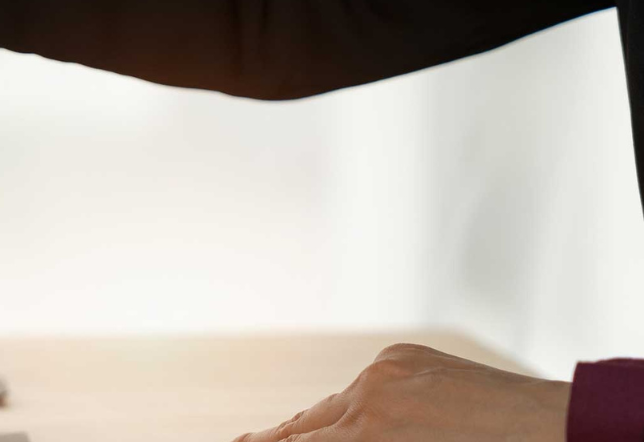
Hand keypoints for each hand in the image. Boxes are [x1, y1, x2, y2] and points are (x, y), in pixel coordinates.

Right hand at [236, 343, 568, 440]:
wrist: (548, 422)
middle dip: (275, 437)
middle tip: (243, 443)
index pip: (303, 443)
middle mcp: (372, 394)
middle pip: (304, 423)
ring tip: (289, 435)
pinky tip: (357, 416)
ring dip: (319, 422)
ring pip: (335, 402)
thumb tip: (323, 442)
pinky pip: (366, 382)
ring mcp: (386, 368)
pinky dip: (360, 401)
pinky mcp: (403, 354)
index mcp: (373, 432)